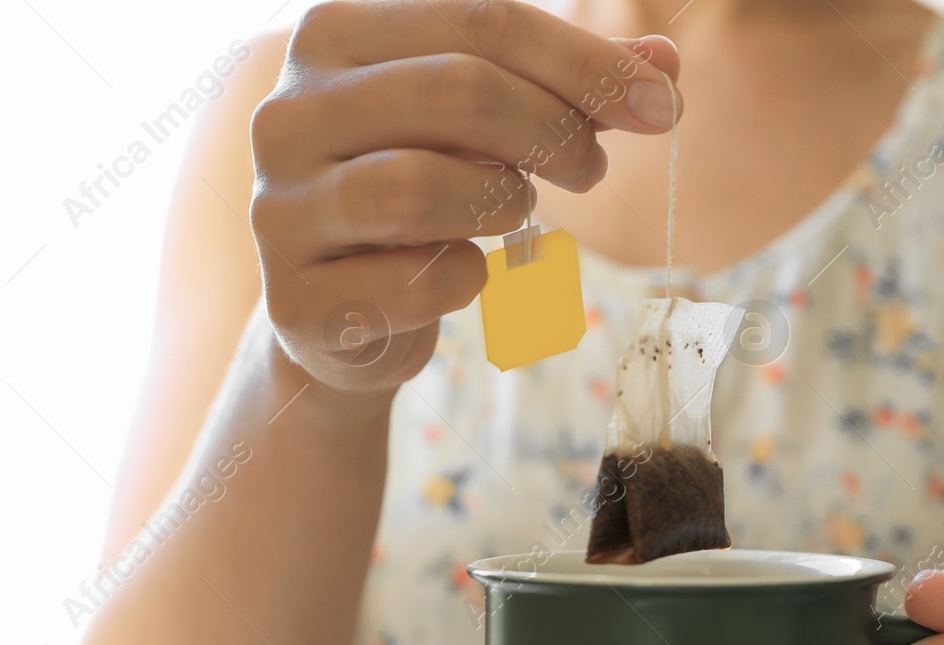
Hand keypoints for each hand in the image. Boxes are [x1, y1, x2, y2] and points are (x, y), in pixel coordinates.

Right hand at [248, 0, 680, 393]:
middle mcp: (287, 113)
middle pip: (456, 92)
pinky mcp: (295, 300)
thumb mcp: (488, 125)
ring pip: (420, 187)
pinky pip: (415, 283)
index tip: (664, 106)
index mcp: (332, 37)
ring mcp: (278, 210)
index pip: (479, 22)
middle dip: (552, 129)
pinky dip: (464, 280)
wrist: (343, 316)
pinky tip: (460, 273)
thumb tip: (664, 64)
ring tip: (512, 211)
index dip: (585, 64)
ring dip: (500, 202)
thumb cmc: (423, 195)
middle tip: (592, 168)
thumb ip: (568, 88)